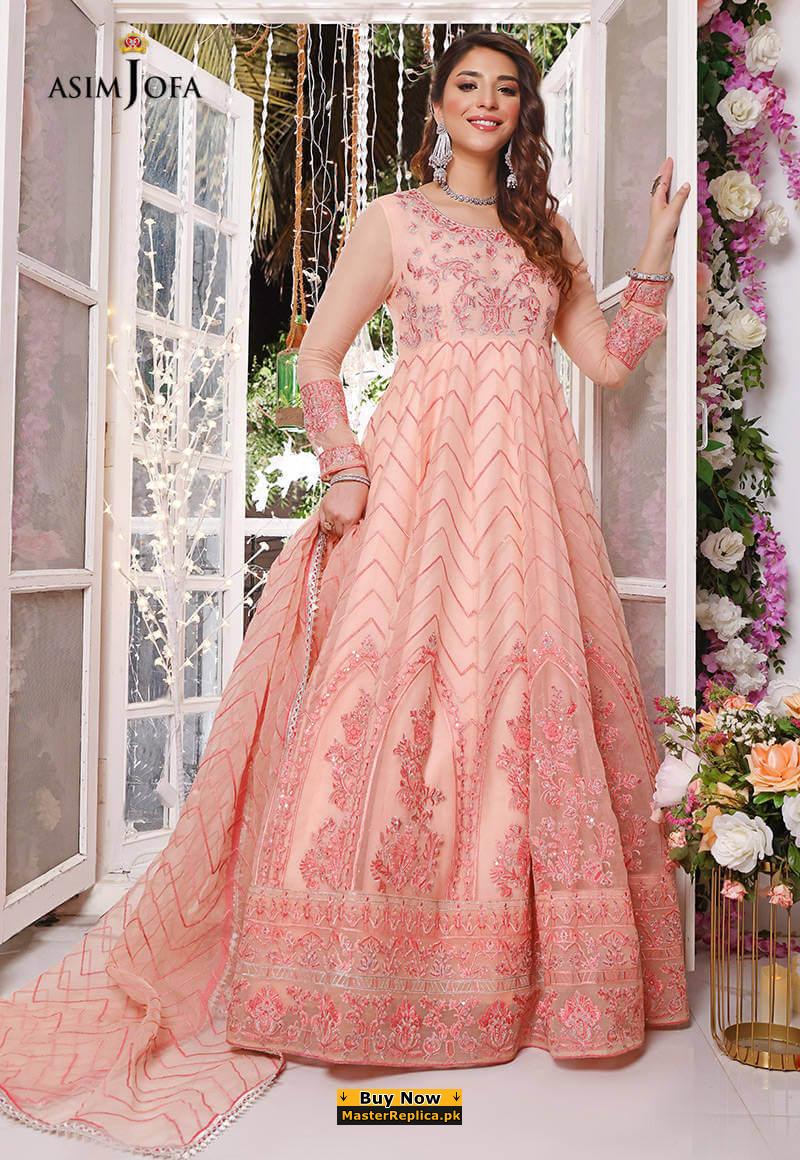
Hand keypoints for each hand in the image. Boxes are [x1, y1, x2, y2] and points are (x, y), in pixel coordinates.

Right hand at [318, 472, 368, 538]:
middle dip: (342, 532)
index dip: (348, 536)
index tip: (349, 535)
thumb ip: (357, 522)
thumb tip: (354, 533)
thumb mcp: (363, 510)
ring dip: (333, 529)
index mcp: (350, 519)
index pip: (346, 536)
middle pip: (338, 534)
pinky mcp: (322, 507)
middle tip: (345, 529)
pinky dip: (326, 525)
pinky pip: (322, 523)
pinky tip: (331, 522)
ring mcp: (329, 512)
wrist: (350, 476)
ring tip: (339, 525)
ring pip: (329, 529)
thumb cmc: (360, 492)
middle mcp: (338, 517)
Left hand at [637, 156, 691, 274]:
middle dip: (666, 174)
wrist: (660, 248)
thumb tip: (685, 186)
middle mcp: (659, 204)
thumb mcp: (672, 211)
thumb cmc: (661, 232)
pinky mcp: (669, 218)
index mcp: (657, 199)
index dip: (666, 169)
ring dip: (670, 183)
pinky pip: (673, 202)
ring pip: (667, 193)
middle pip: (663, 185)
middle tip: (669, 163)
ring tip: (672, 174)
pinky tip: (678, 194)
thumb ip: (680, 197)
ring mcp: (663, 211)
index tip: (669, 160)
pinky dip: (675, 194)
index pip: (662, 180)